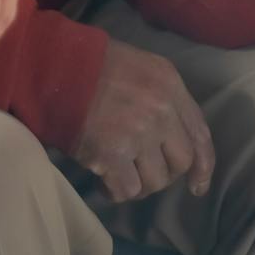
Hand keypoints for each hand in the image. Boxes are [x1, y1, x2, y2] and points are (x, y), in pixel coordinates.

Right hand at [73, 37, 214, 202]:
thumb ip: (161, 96)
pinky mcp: (112, 155)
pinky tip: (103, 183)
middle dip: (164, 174)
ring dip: (139, 185)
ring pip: (155, 181)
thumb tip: (171, 136)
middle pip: (181, 162)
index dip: (203, 166)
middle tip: (141, 172)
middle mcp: (160, 110)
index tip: (197, 186)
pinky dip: (115, 192)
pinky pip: (127, 190)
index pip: (200, 135)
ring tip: (118, 176)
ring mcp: (137, 134)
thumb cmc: (90, 63)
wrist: (51, 66)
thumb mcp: (139, 66)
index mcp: (169, 84)